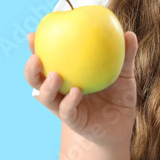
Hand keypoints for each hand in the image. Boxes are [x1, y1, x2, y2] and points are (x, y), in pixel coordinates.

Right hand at [25, 30, 137, 149]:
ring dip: (46, 86)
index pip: (46, 60)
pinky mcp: (74, 121)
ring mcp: (64, 107)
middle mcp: (60, 91)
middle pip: (36, 80)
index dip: (35, 49)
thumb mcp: (124, 74)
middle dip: (30, 69)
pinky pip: (67, 111)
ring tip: (54, 75)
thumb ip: (125, 55)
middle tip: (35, 57)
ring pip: (46, 97)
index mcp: (66, 76)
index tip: (33, 35)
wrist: (121, 125)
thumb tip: (129, 34)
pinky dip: (69, 101)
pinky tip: (76, 91)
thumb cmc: (119, 96)